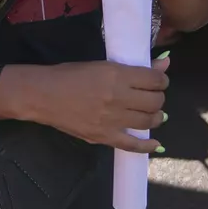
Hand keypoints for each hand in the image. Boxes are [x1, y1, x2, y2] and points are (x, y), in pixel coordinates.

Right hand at [3, 54, 171, 153]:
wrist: (43, 95)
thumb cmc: (69, 74)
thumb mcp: (102, 64)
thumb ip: (134, 67)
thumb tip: (164, 62)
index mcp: (117, 75)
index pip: (154, 79)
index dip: (161, 79)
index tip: (157, 80)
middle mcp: (118, 98)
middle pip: (155, 101)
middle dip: (158, 97)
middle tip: (152, 96)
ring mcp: (112, 120)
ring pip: (148, 121)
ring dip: (156, 117)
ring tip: (151, 113)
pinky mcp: (104, 137)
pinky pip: (132, 145)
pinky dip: (147, 146)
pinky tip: (155, 144)